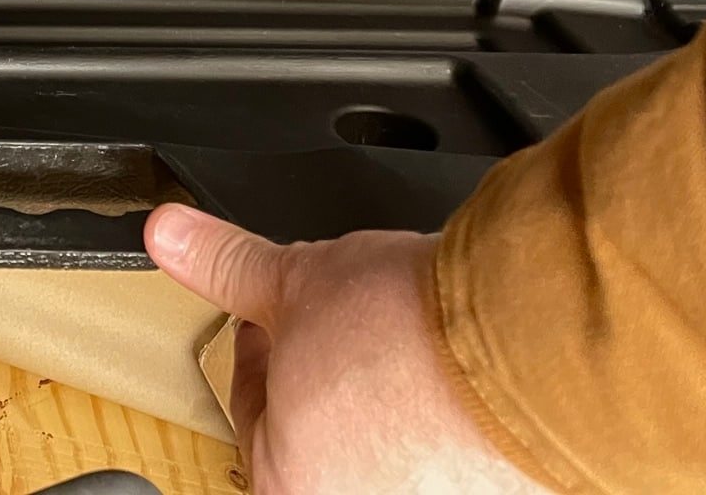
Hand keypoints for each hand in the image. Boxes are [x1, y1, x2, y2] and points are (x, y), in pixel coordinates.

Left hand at [143, 204, 555, 494]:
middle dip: (321, 373)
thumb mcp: (294, 280)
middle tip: (335, 327)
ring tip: (399, 342)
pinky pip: (450, 455)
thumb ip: (225, 264)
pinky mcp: (493, 492)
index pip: (249, 409)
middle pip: (319, 435)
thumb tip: (172, 236)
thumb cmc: (412, 338)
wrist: (533, 352)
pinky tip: (454, 371)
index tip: (269, 315)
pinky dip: (444, 418)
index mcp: (287, 481)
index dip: (256, 346)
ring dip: (382, 395)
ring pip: (386, 446)